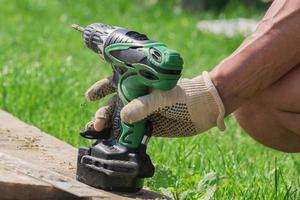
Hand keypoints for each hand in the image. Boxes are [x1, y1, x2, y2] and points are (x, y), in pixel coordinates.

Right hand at [84, 72, 225, 136]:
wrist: (205, 110)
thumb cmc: (186, 95)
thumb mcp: (165, 96)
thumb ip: (145, 104)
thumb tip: (123, 117)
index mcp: (140, 84)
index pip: (116, 83)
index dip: (101, 89)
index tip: (89, 96)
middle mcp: (138, 98)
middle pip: (113, 105)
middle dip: (102, 114)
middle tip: (96, 123)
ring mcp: (143, 114)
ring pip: (120, 121)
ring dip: (108, 128)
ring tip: (97, 134)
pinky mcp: (149, 128)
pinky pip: (132, 134)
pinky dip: (122, 139)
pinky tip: (113, 144)